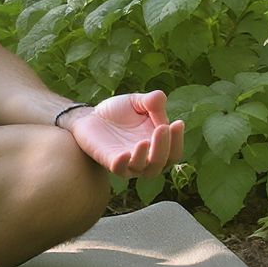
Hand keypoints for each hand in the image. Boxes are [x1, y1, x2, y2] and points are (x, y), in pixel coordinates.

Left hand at [68, 90, 183, 178]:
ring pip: (145, 170)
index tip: (178, 123)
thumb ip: (150, 101)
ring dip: (147, 157)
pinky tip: (124, 154)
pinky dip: (123, 164)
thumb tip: (160, 97)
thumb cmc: (117, 111)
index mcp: (156, 145)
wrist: (89, 116)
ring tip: (144, 141)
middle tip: (162, 128)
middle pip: (163, 162)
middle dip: (165, 146)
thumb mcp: (136, 102)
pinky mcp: (110, 162)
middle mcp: (146, 158)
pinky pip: (119, 169)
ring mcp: (128, 163)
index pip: (174, 151)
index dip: (178, 139)